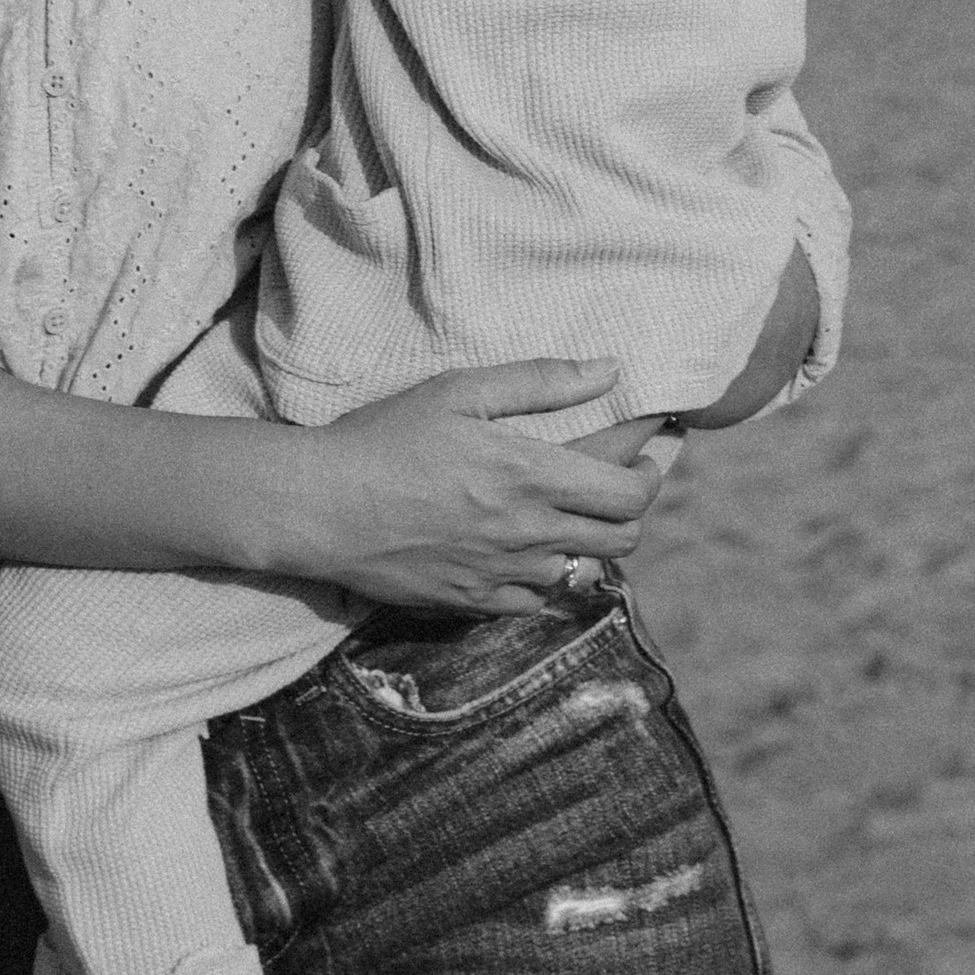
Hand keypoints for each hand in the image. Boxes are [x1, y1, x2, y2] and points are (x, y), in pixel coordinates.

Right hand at [299, 361, 665, 613]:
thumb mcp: (460, 391)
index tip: (651, 453)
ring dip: (585, 542)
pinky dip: (543, 576)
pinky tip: (522, 548)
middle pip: (622, 539)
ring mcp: (502, 576)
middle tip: (617, 482)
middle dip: (632, 510)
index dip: (654, 473)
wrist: (320, 508)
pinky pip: (535, 601)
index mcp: (531, 475)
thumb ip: (541, 381)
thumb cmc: (385, 439)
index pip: (631, 493)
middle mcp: (528, 533)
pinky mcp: (473, 604)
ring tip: (564, 512)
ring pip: (581, 571)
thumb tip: (611, 369)